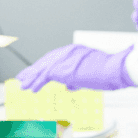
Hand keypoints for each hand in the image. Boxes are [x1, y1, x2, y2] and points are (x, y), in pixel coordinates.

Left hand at [16, 44, 135, 91]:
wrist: (114, 69)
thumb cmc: (109, 72)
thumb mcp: (91, 74)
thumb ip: (77, 79)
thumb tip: (69, 86)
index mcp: (76, 50)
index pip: (56, 58)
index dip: (44, 66)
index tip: (36, 72)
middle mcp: (69, 51)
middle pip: (47, 60)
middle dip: (34, 70)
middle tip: (23, 76)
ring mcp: (65, 58)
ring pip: (43, 67)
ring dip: (32, 77)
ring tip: (23, 85)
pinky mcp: (63, 66)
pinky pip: (45, 75)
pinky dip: (37, 82)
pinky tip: (31, 88)